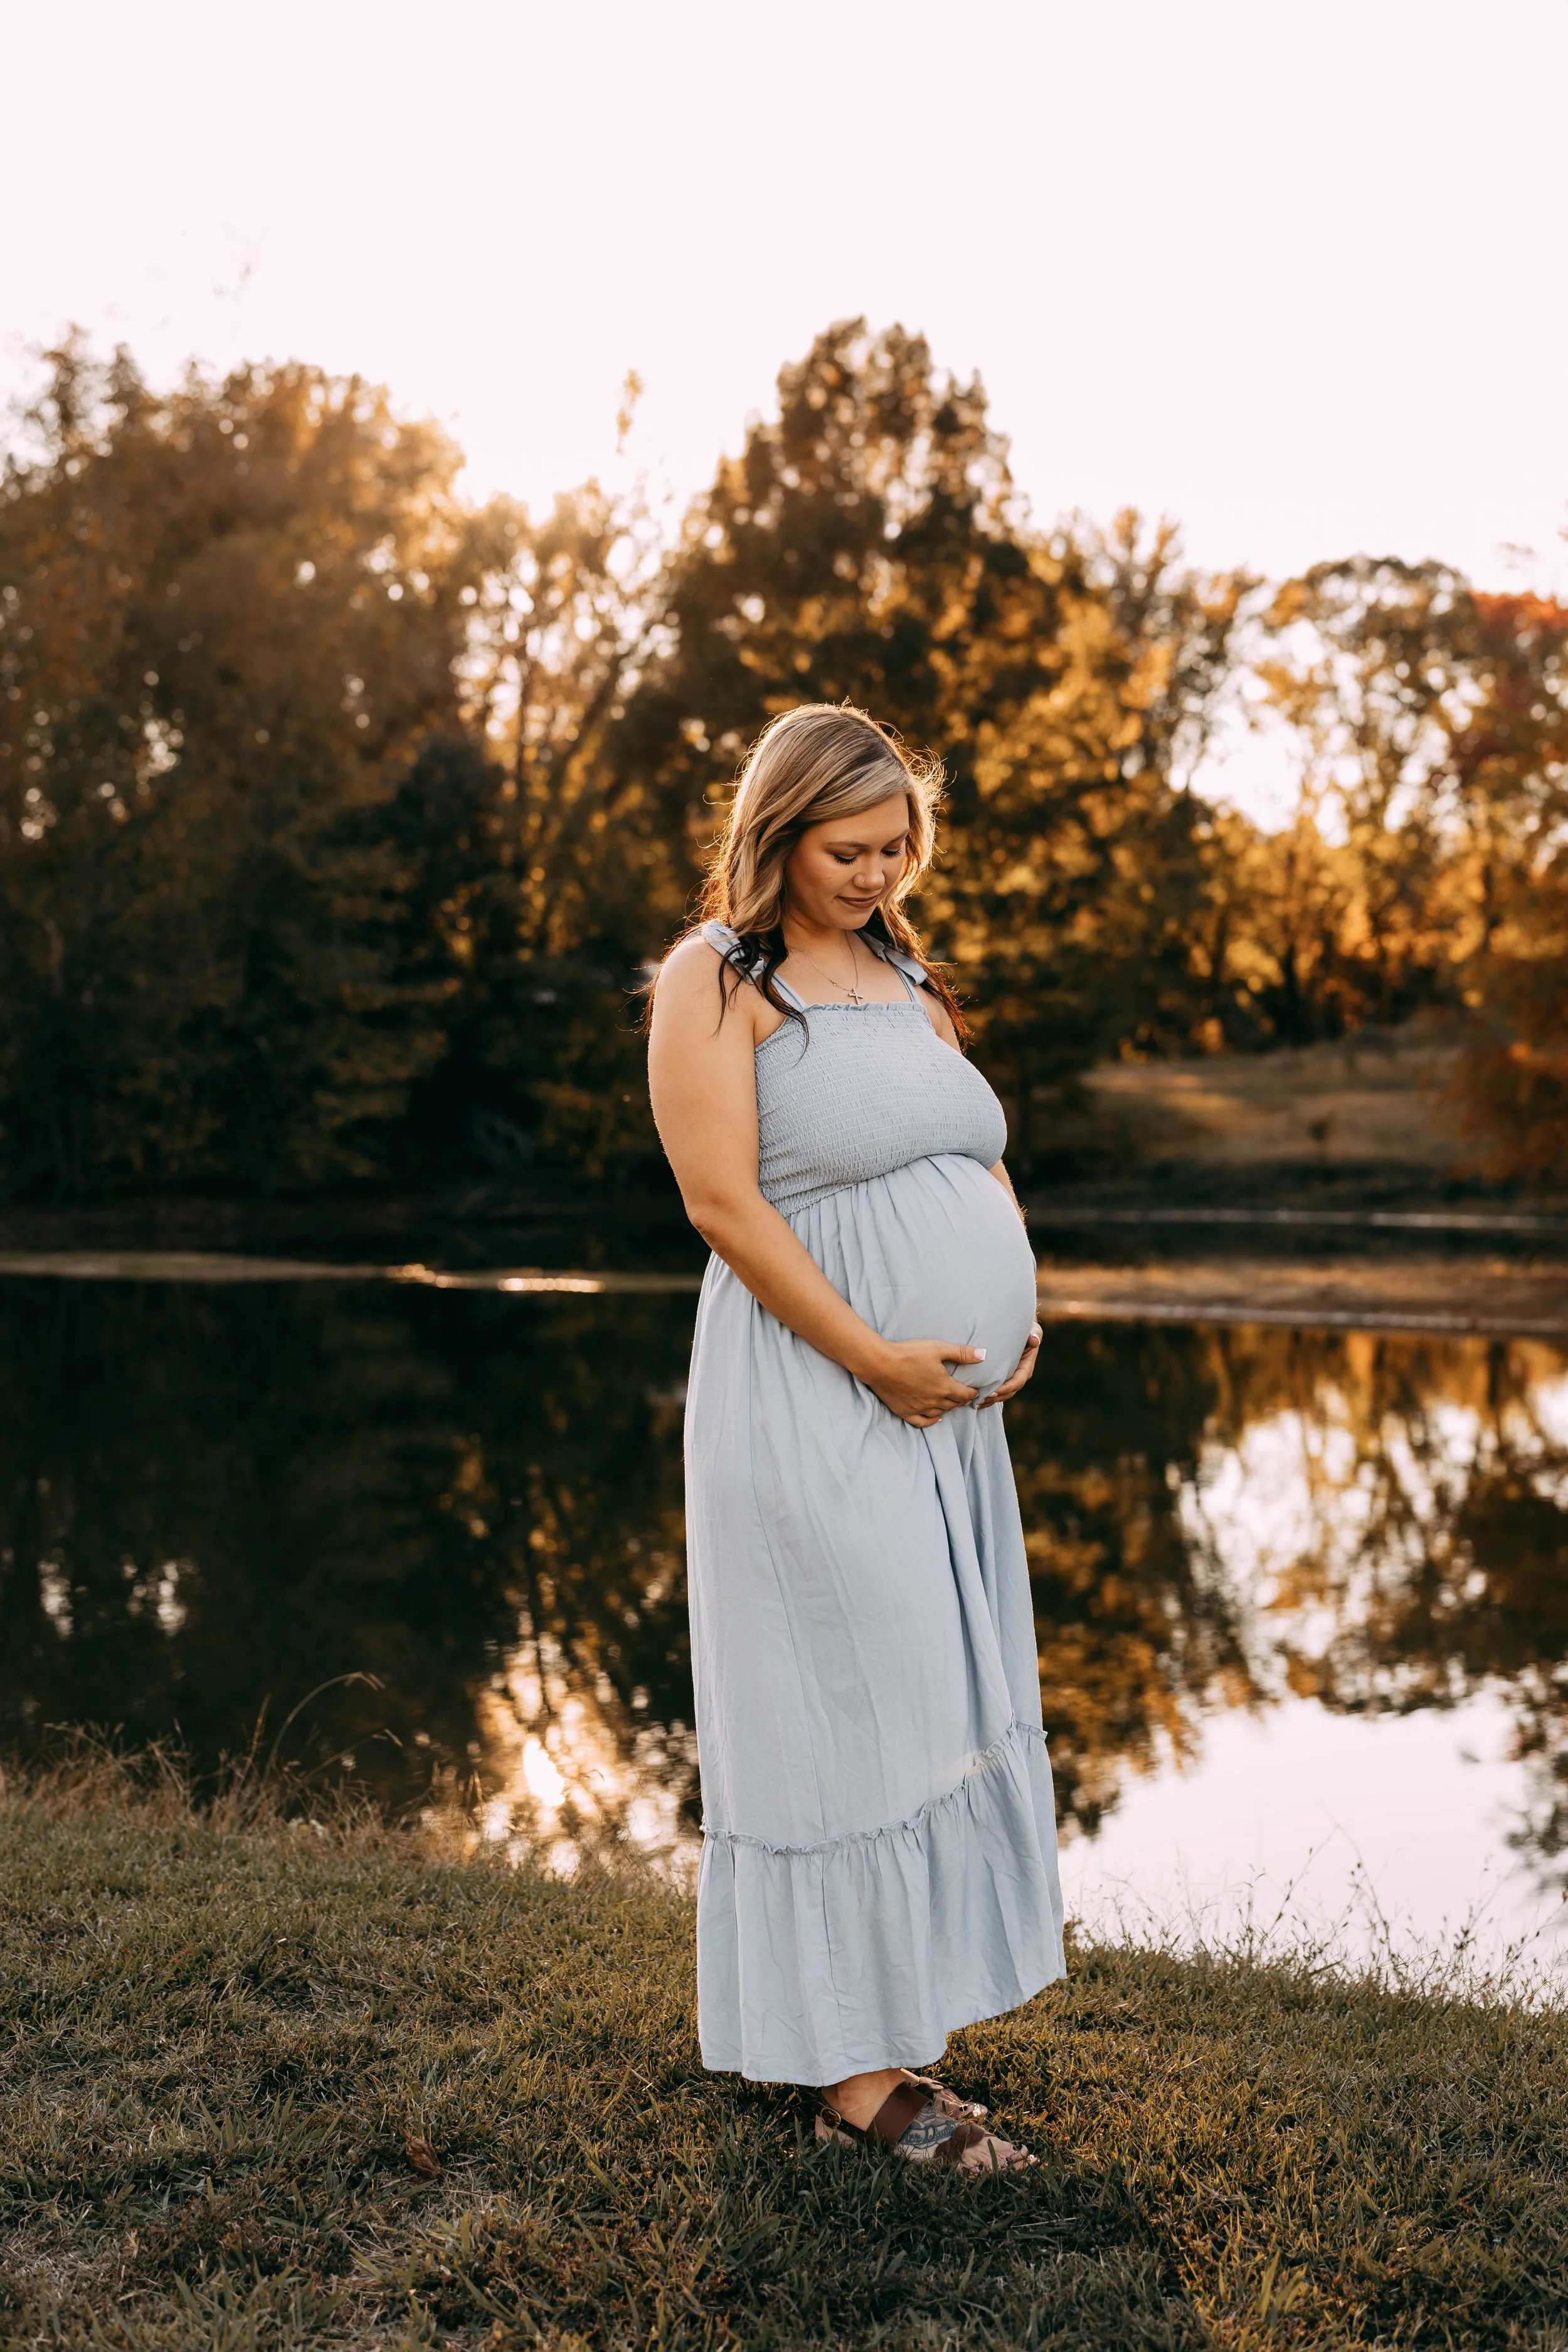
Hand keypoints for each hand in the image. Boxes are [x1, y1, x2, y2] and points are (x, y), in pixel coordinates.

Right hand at [862, 1338, 987, 1427]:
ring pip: (940, 1413)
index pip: (965, 1394)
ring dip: (948, 1408)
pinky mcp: (905, 1412)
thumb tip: (983, 1355)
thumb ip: (962, 1353)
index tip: (975, 1390)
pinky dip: (932, 1421)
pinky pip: (922, 1422)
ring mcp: (920, 1409)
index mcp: (945, 1387)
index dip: (972, 1392)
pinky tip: (936, 1417)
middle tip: (964, 1395)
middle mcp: (934, 1402)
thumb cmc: (909, 1353)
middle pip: (954, 1404)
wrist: (880, 1363)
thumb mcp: (938, 1348)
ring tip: (951, 1403)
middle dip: (961, 1400)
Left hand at [977, 1322, 1041, 1410]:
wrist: (1016, 1328)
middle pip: (1007, 1392)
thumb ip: (1035, 1333)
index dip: (1005, 1389)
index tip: (991, 1392)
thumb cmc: (1024, 1328)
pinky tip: (972, 1400)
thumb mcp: (1031, 1329)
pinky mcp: (1000, 1378)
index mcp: (1025, 1368)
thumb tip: (1035, 1340)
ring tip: (973, 1403)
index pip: (1017, 1382)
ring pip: (1000, 1394)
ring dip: (987, 1400)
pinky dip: (984, 1396)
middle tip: (978, 1401)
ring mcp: (1009, 1378)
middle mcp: (1018, 1376)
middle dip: (994, 1398)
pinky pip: (993, 1390)